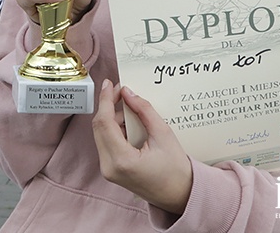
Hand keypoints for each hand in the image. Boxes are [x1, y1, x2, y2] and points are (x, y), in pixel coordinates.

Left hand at [92, 80, 192, 214]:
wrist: (180, 195)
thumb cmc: (176, 169)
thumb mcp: (163, 134)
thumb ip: (144, 111)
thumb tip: (128, 93)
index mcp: (121, 160)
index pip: (104, 122)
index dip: (105, 100)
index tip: (108, 84)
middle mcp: (109, 167)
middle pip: (99, 127)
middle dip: (108, 106)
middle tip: (120, 91)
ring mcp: (107, 170)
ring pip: (101, 134)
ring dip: (111, 117)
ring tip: (128, 106)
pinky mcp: (110, 170)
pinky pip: (106, 143)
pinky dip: (114, 129)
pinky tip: (127, 121)